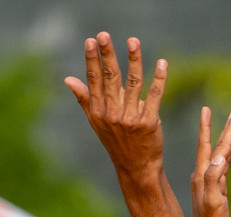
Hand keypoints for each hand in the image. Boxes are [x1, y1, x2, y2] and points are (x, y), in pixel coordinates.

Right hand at [64, 33, 167, 192]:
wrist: (137, 168)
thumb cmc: (116, 142)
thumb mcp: (96, 123)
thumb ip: (84, 99)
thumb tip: (68, 79)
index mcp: (98, 112)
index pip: (94, 80)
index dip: (92, 60)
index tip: (91, 41)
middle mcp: (112, 114)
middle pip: (110, 78)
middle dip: (107, 55)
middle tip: (105, 35)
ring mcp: (131, 118)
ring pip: (133, 83)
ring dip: (134, 60)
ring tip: (133, 41)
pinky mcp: (149, 122)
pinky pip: (155, 95)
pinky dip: (159, 78)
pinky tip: (162, 63)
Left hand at [191, 106, 230, 216]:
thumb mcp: (214, 201)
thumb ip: (214, 179)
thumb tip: (219, 157)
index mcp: (202, 175)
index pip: (208, 146)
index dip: (210, 127)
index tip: (207, 109)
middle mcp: (204, 174)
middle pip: (217, 146)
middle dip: (227, 128)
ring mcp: (209, 181)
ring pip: (221, 154)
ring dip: (228, 138)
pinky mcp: (216, 188)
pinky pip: (223, 165)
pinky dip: (227, 154)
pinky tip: (228, 150)